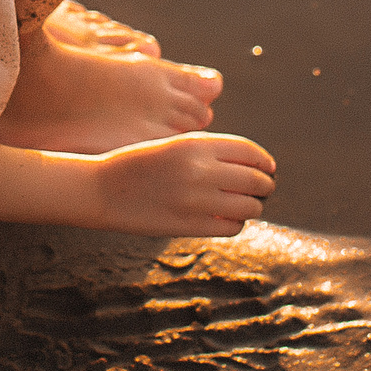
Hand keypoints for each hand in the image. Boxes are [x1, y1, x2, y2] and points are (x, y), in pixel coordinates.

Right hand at [91, 133, 276, 236]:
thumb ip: (208, 152)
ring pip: (249, 206)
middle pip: (255, 180)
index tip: (269, 168)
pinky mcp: (190, 226)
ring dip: (253, 207)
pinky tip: (229, 219)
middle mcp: (200, 170)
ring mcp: (197, 201)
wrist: (101, 189)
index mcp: (196, 144)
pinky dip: (236, 223)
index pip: (249, 152)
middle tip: (263, 190)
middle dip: (264, 186)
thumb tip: (249, 166)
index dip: (264, 161)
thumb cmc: (136, 164)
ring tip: (246, 206)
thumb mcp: (172, 144)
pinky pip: (231, 226)